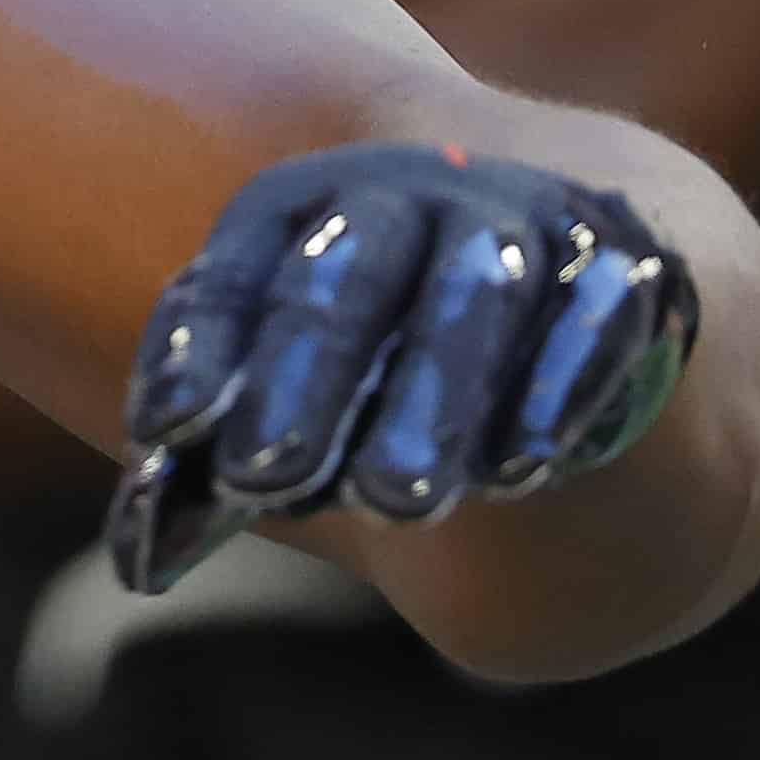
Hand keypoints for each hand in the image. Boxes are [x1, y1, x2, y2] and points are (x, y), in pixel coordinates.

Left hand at [107, 141, 693, 595]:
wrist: (569, 277)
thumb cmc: (385, 356)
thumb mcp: (296, 389)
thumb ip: (214, 466)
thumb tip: (138, 565)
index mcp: (306, 206)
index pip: (239, 268)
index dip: (201, 345)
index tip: (166, 431)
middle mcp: (408, 194)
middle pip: (345, 275)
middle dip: (303, 378)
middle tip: (262, 478)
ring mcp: (518, 223)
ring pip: (468, 301)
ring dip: (429, 400)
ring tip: (394, 504)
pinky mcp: (621, 270)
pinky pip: (591, 320)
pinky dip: (554, 390)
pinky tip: (522, 465)